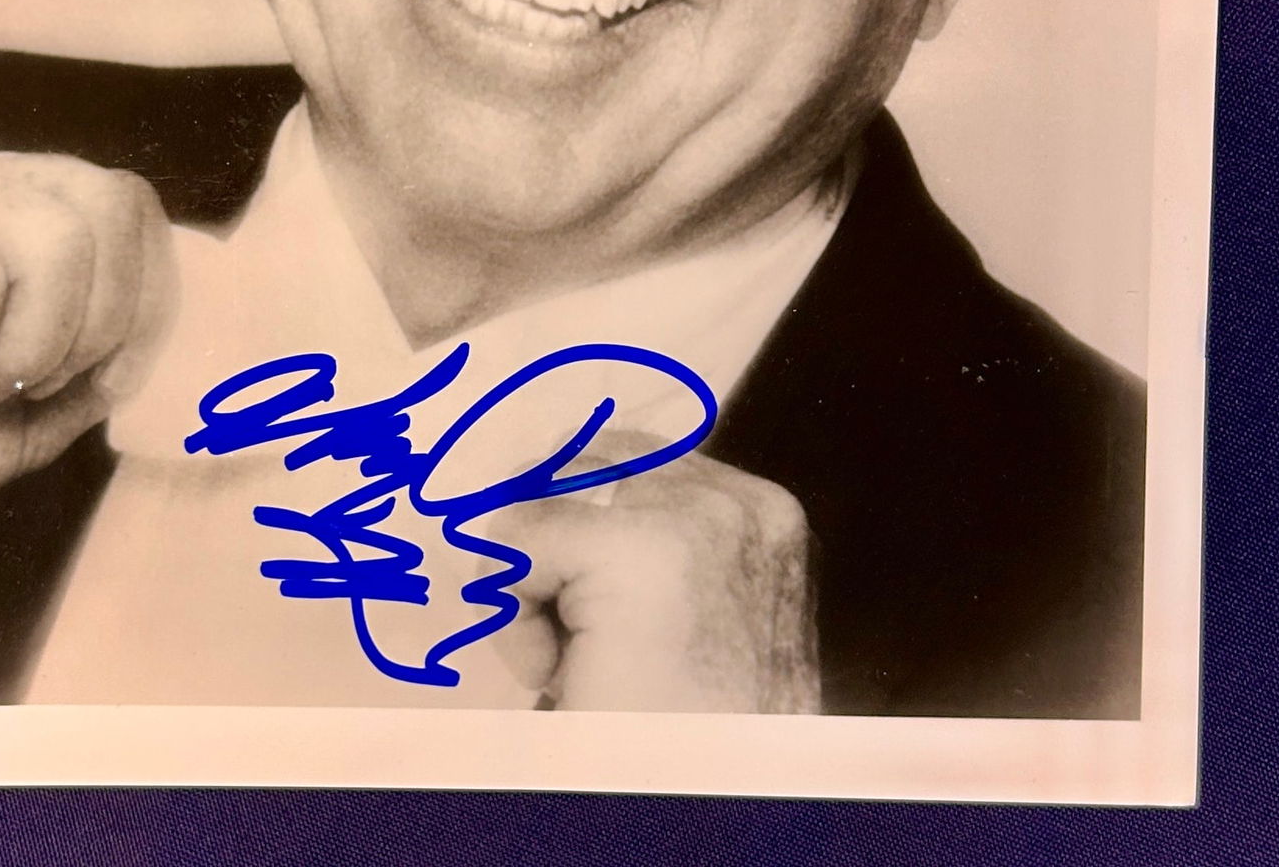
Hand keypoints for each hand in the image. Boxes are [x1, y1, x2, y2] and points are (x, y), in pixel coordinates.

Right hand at [0, 142, 176, 528]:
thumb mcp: (20, 411)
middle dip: (99, 325)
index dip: (151, 290)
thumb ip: (96, 361)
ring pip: (57, 240)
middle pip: (109, 203)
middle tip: (29, 384)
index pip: (127, 198)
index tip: (113, 378)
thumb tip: (175, 330)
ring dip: (30, 347)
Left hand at [491, 431, 820, 712]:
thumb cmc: (691, 741)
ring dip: (534, 582)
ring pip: (545, 500)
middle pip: (582, 464)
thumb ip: (654, 549)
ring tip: (574, 663)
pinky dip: (513, 616)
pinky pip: (517, 544)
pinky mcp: (633, 549)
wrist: (701, 817)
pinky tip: (560, 675)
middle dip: (551, 545)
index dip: (577, 530)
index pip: (630, 461)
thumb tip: (546, 480)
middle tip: (574, 644)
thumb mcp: (694, 621)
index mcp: (764, 518)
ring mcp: (694, 516)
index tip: (588, 611)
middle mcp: (742, 502)